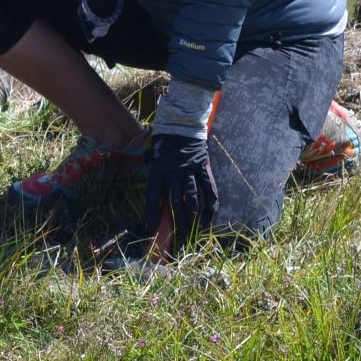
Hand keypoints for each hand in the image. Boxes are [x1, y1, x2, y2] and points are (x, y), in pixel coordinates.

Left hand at [143, 132, 218, 257]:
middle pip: (175, 202)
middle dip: (178, 220)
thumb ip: (156, 175)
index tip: (150, 229)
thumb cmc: (165, 142)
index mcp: (157, 171)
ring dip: (193, 215)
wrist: (181, 125)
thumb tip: (157, 197)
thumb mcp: (154, 158)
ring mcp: (189, 170)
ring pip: (192, 197)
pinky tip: (210, 215)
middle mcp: (173, 172)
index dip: (151, 214)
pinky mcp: (202, 167)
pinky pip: (208, 188)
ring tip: (194, 230)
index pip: (153, 196)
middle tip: (180, 235)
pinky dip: (210, 202)